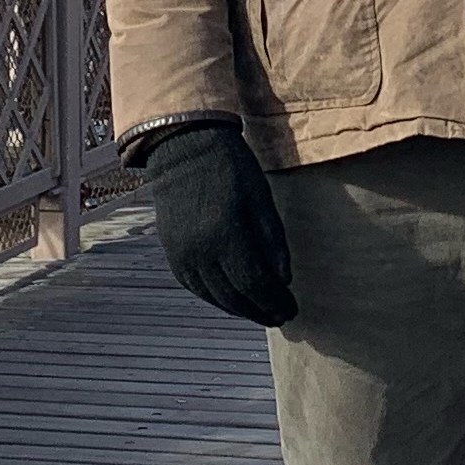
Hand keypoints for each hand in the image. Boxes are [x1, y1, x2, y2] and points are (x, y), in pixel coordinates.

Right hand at [138, 123, 295, 326]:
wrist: (185, 148)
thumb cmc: (231, 168)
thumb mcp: (261, 199)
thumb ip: (273, 242)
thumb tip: (284, 280)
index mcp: (227, 233)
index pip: (256, 283)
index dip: (275, 301)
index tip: (292, 309)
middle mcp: (200, 250)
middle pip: (235, 296)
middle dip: (261, 310)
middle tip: (282, 316)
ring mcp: (182, 254)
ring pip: (214, 297)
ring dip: (241, 310)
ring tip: (261, 314)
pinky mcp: (172, 254)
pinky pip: (195, 288)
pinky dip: (217, 299)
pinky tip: (233, 302)